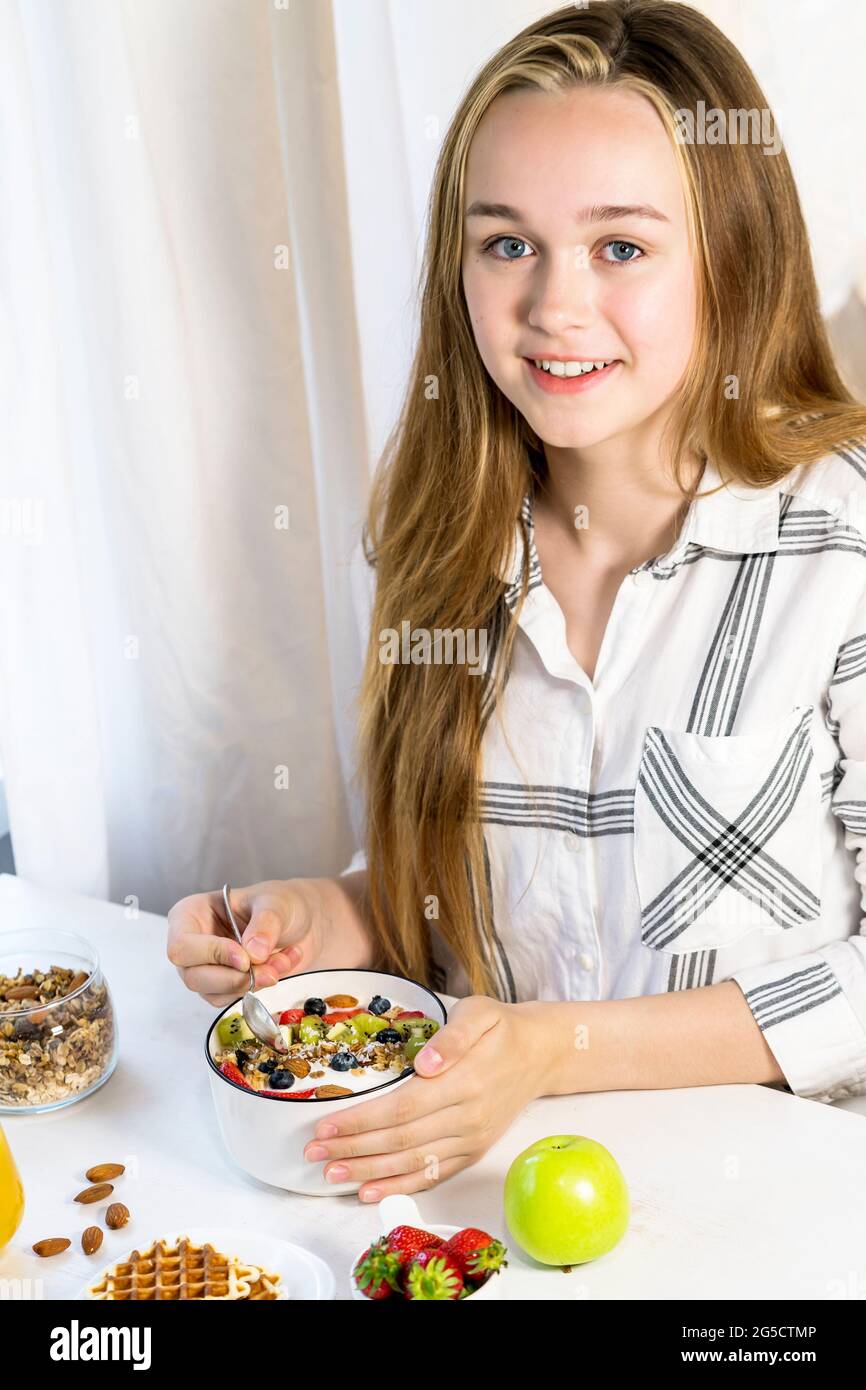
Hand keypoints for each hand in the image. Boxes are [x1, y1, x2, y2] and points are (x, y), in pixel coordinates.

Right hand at [166, 879, 322, 1006]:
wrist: (300, 921)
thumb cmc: (280, 902)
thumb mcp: (275, 903)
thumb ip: (265, 924)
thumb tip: (253, 954)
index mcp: (190, 914)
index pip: (182, 945)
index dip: (212, 955)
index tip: (245, 958)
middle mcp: (192, 944)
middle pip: (193, 977)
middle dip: (235, 978)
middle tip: (270, 971)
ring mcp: (205, 967)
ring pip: (213, 993)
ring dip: (253, 984)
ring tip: (282, 961)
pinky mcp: (222, 986)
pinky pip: (232, 999)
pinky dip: (260, 987)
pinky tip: (280, 966)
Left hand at [302, 995, 549, 1200]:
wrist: (540, 1053)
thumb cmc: (501, 1028)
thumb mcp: (479, 1013)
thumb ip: (453, 1037)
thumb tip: (426, 1062)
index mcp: (465, 1082)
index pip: (401, 1109)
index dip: (360, 1121)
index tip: (325, 1126)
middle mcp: (467, 1118)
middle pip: (400, 1140)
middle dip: (353, 1149)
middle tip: (314, 1154)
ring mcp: (471, 1140)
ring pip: (412, 1163)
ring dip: (369, 1172)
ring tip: (331, 1174)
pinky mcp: (473, 1151)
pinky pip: (433, 1175)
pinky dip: (400, 1186)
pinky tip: (370, 1191)